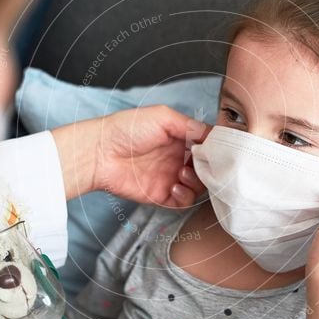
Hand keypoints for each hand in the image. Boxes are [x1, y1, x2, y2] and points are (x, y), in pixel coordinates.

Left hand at [52, 105, 208, 204]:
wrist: (100, 153)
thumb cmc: (127, 129)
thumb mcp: (163, 117)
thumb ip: (190, 126)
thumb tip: (214, 135)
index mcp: (180, 138)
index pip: (207, 146)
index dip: (216, 150)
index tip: (219, 151)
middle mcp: (177, 158)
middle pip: (207, 168)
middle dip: (209, 168)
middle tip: (203, 165)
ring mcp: (170, 177)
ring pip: (199, 186)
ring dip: (197, 182)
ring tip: (182, 174)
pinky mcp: (161, 196)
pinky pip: (183, 202)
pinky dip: (185, 196)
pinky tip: (174, 186)